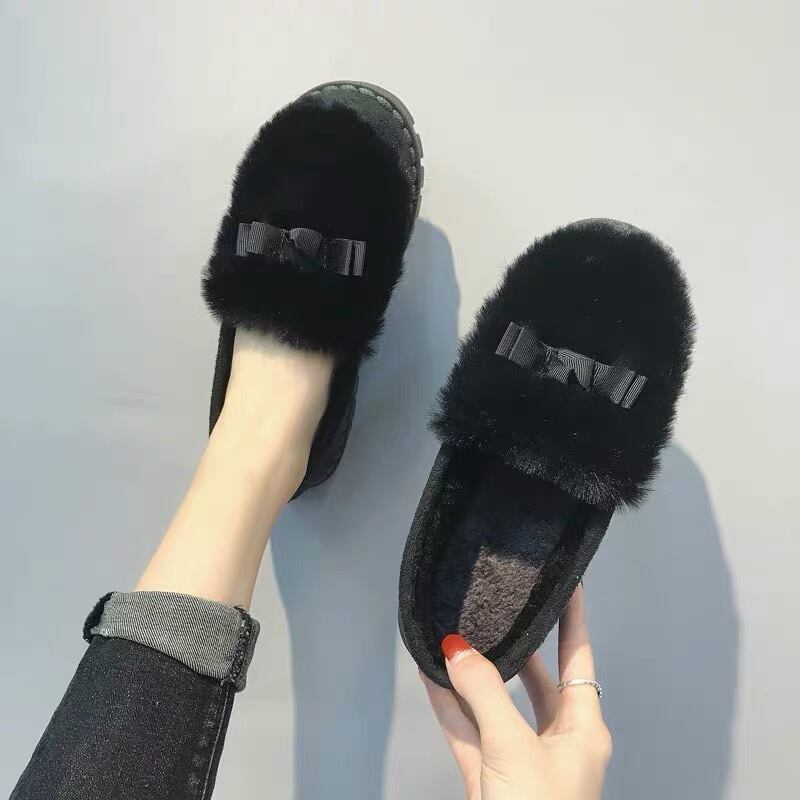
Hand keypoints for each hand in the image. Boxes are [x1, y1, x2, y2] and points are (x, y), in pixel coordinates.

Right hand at [422, 585, 610, 798]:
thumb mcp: (514, 747)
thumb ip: (483, 694)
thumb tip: (455, 648)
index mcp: (583, 730)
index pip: (579, 659)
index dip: (573, 620)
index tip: (568, 582)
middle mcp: (557, 740)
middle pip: (536, 679)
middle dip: (516, 645)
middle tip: (499, 606)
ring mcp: (522, 761)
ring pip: (495, 705)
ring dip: (472, 676)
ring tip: (454, 636)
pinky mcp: (491, 780)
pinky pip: (470, 733)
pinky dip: (451, 709)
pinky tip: (431, 679)